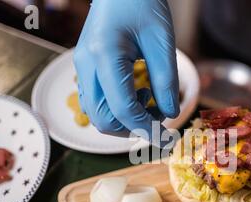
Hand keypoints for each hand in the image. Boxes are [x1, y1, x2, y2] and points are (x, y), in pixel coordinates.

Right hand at [73, 0, 178, 143]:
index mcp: (104, 55)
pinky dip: (115, 109)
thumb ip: (166, 81)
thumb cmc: (143, 3)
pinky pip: (95, 101)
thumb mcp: (162, 41)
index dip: (146, 129)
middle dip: (132, 128)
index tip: (167, 138)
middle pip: (102, 119)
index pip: (122, 109)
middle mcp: (86, 64)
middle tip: (158, 119)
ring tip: (148, 101)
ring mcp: (81, 66)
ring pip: (96, 114)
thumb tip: (169, 114)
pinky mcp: (85, 68)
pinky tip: (135, 94)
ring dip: (123, 120)